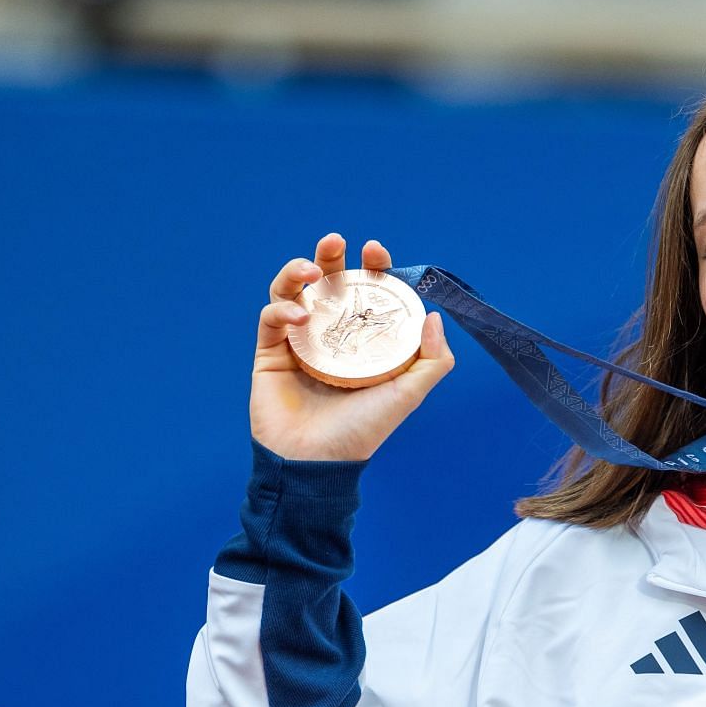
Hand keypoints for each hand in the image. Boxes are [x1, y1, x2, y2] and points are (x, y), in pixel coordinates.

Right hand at [250, 232, 454, 461]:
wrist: (315, 463)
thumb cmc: (362, 432)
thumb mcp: (407, 395)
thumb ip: (431, 361)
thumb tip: (435, 316)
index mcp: (361, 341)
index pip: (365, 293)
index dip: (371, 268)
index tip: (375, 251)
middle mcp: (329, 336)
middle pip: (326, 283)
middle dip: (329, 257)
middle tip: (336, 243)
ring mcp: (298, 343)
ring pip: (291, 292)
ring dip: (296, 272)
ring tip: (310, 270)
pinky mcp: (270, 354)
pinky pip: (270, 318)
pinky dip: (281, 308)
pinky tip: (298, 317)